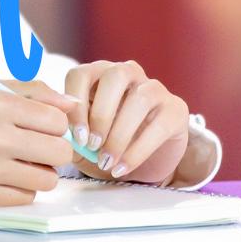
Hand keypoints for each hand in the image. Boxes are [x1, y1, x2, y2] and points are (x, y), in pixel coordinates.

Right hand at [0, 82, 76, 206]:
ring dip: (38, 173)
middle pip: (59, 152)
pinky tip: (1, 177)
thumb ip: (32, 93)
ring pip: (47, 180)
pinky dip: (19, 189)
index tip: (41, 128)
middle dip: (52, 151)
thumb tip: (73, 106)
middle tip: (33, 148)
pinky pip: (24, 198)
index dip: (55, 126)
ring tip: (17, 163)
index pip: (58, 122)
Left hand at [64, 61, 189, 183]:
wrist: (141, 165)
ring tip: (107, 161)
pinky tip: (122, 167)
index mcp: (99, 75)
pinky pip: (159, 125)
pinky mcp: (176, 109)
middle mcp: (128, 73)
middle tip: (92, 145)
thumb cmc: (106, 146)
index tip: (76, 137)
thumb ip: (72, 135)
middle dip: (101, 113)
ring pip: (140, 98)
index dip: (75, 104)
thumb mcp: (83, 142)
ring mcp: (154, 89)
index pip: (81, 74)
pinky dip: (138, 150)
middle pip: (115, 76)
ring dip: (120, 134)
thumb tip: (64, 135)